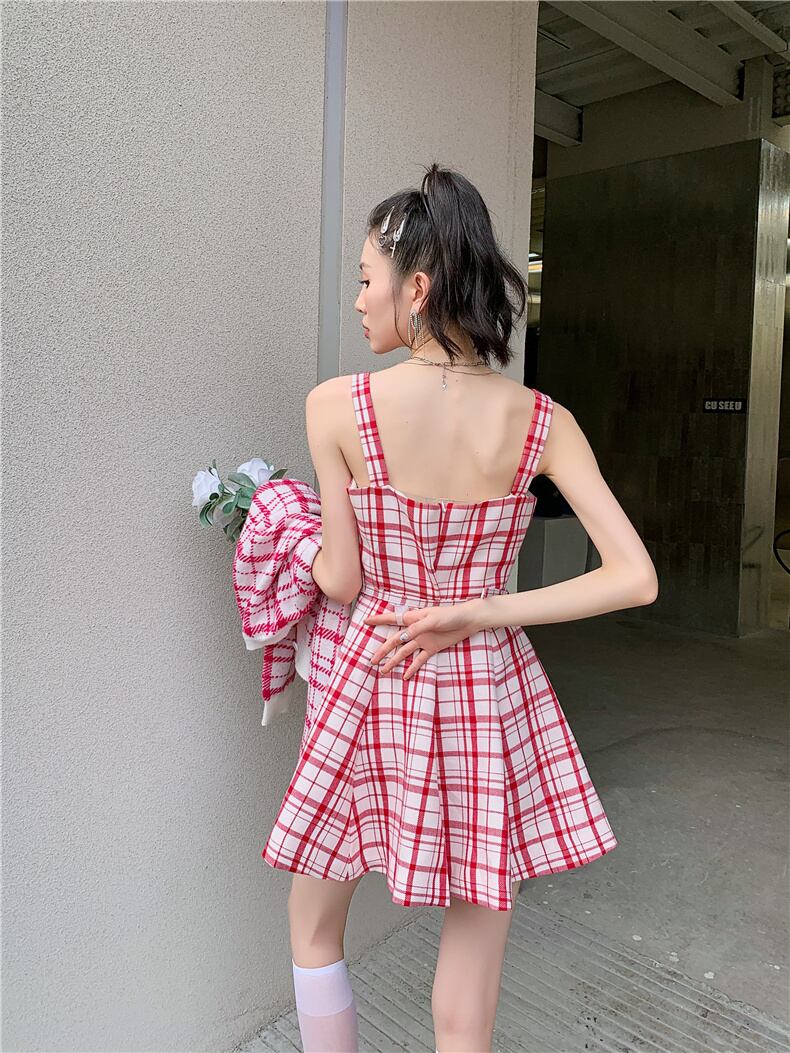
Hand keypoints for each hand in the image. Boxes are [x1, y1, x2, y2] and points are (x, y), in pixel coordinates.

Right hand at [363, 599, 487, 679]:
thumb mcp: (434, 619)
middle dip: (383, 650)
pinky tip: (405, 676)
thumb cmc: (451, 615)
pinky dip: (412, 668)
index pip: (392, 619)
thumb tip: (402, 637)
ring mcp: (423, 640)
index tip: (365, 621)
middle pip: (395, 641)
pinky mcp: (432, 648)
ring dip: (394, 661)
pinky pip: (420, 660)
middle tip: (372, 660)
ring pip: (404, 652)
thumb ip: (417, 628)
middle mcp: (415, 630)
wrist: (468, 621)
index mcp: (414, 618)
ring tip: (383, 670)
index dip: (379, 620)